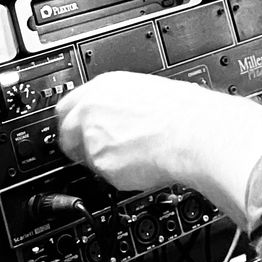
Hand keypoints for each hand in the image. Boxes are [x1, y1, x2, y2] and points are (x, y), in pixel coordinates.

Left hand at [55, 72, 261, 224]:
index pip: (66, 106)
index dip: (72, 121)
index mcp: (104, 86)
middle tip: (97, 149)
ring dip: (103, 159)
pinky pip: (104, 174)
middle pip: (66, 133)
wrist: (195, 133)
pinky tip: (140, 164)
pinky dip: (118, 174)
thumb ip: (120, 103)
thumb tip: (117, 113)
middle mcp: (92, 110)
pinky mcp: (102, 166)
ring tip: (134, 154)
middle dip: (77, 143)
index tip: (76, 129)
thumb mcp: (146, 92)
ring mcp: (93, 139)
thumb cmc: (185, 111)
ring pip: (85, 157)